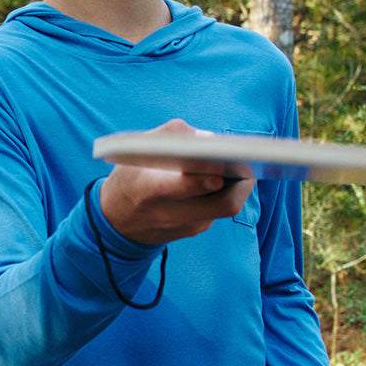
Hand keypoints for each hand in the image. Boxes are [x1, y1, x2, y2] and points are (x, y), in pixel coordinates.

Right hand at [99, 120, 254, 246]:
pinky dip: (224, 190)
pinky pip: (217, 208)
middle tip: (249, 161)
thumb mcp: (134, 151)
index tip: (220, 163)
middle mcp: (170, 214)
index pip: (182, 187)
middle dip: (242, 182)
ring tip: (242, 164)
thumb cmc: (128, 178)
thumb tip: (209, 138)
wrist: (116, 222)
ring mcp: (186, 226)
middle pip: (222, 203)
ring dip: (236, 184)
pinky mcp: (195, 230)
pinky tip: (225, 176)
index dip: (205, 177)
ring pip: (225, 206)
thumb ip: (170, 135)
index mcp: (149, 191)